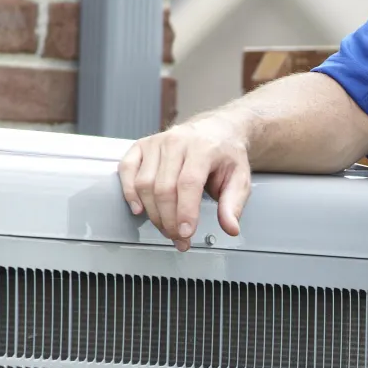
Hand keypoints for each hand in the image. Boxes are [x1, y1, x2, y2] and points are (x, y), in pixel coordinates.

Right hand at [117, 114, 251, 250]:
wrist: (217, 129)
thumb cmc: (226, 154)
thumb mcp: (240, 177)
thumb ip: (233, 203)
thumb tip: (231, 228)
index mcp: (204, 147)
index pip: (189, 183)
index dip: (185, 212)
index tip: (186, 233)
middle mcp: (177, 141)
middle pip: (164, 188)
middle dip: (169, 220)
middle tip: (179, 238)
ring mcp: (157, 142)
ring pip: (144, 183)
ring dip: (152, 213)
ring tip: (166, 228)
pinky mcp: (142, 145)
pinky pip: (127, 169)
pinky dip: (128, 192)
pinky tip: (139, 208)